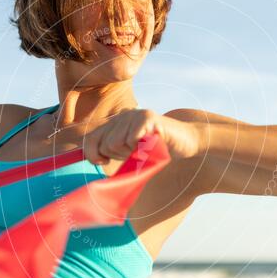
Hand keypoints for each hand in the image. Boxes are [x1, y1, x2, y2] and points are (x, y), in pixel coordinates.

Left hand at [83, 109, 200, 164]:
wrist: (186, 141)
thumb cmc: (157, 151)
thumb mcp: (130, 153)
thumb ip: (111, 153)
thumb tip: (93, 162)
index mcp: (116, 124)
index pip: (91, 138)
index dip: (92, 154)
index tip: (102, 162)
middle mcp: (122, 117)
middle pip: (104, 144)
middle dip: (117, 156)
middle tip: (135, 153)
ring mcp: (134, 115)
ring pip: (115, 143)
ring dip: (131, 153)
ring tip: (145, 148)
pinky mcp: (146, 117)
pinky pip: (131, 139)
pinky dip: (140, 148)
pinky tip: (151, 145)